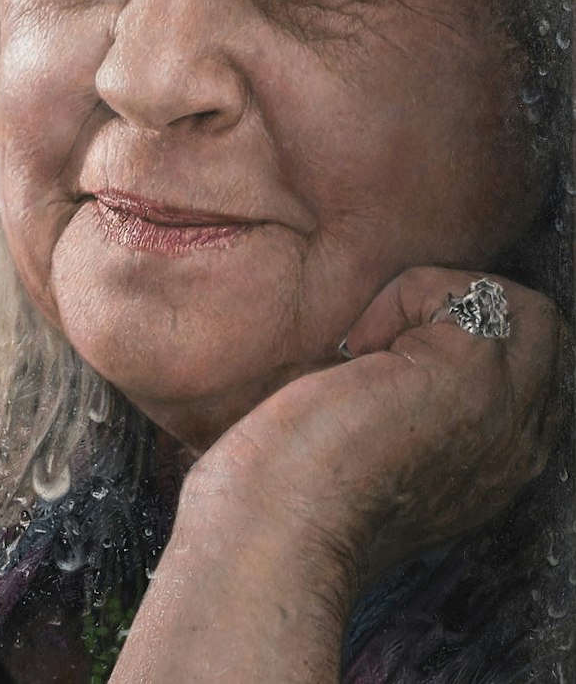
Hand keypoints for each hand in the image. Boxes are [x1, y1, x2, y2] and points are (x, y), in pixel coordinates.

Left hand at [187, 266, 566, 597]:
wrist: (279, 530)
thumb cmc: (293, 494)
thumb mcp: (379, 456)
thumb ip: (411, 416)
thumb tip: (384, 354)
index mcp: (495, 469)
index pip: (527, 377)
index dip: (463, 340)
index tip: (388, 358)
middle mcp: (517, 446)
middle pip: (539, 334)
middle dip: (465, 310)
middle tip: (384, 341)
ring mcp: (504, 408)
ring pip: (518, 307)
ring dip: (439, 299)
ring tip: (370, 344)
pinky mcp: (470, 371)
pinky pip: (462, 290)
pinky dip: (402, 295)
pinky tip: (351, 350)